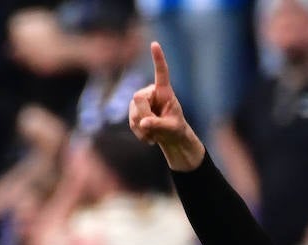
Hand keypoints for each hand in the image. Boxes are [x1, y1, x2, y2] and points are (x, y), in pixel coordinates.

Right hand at [128, 43, 203, 170]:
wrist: (170, 137)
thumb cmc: (176, 129)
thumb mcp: (172, 128)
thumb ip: (159, 125)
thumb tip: (143, 123)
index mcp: (164, 91)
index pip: (161, 73)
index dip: (157, 59)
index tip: (155, 44)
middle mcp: (151, 92)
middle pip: (138, 98)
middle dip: (144, 115)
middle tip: (155, 128)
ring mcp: (141, 101)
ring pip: (133, 112)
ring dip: (143, 127)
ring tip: (155, 135)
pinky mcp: (134, 110)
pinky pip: (131, 122)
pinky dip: (139, 132)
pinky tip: (149, 137)